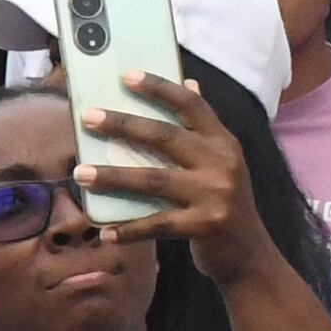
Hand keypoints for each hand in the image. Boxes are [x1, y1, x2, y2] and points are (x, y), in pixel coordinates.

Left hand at [74, 69, 267, 285]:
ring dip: (113, 177)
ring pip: (154, 180)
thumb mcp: (221, 162)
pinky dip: (129, 228)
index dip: (159, 87)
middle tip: (88, 118)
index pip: (191, 105)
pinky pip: (158, 224)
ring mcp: (215, 195)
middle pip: (165, 137)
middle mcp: (222, 162)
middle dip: (123, 125)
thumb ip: (202, 128)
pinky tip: (106, 231)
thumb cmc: (223, 203)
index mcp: (223, 141)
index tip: (126, 75)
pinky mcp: (206, 226)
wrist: (250, 255)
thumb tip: (188, 82)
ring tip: (80, 173)